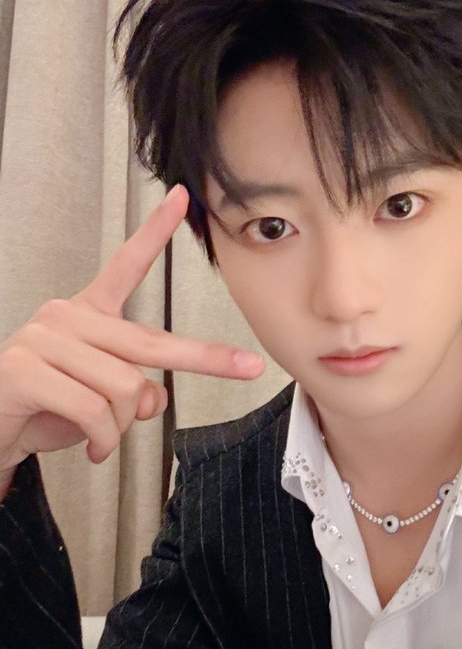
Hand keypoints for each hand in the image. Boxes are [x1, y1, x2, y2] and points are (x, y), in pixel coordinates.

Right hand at [0, 184, 264, 476]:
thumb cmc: (44, 409)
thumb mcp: (101, 401)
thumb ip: (136, 391)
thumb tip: (157, 396)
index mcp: (87, 315)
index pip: (125, 266)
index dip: (155, 232)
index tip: (181, 199)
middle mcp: (66, 317)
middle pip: (150, 342)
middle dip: (206, 358)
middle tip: (248, 366)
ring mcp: (44, 339)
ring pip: (125, 387)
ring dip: (122, 427)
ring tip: (102, 439)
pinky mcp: (26, 369)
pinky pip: (94, 410)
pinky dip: (103, 440)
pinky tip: (92, 449)